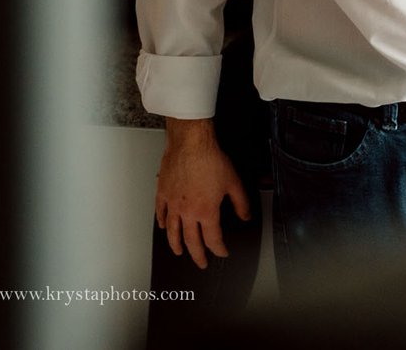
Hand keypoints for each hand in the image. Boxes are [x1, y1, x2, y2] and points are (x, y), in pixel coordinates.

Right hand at [155, 118, 251, 268]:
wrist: (191, 142)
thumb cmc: (210, 159)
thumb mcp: (234, 183)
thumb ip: (241, 203)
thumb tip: (245, 216)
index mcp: (206, 212)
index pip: (212, 239)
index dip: (219, 249)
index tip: (222, 252)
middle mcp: (187, 211)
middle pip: (191, 241)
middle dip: (198, 255)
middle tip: (201, 262)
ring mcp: (172, 203)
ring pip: (172, 231)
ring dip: (176, 245)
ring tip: (179, 252)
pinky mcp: (163, 192)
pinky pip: (160, 212)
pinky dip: (162, 222)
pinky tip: (164, 226)